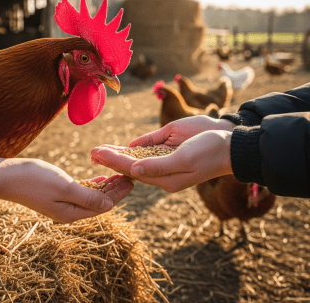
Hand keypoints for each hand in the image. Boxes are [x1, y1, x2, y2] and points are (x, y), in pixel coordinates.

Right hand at [2, 160, 134, 222]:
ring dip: (106, 186)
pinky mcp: (58, 193)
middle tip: (130, 176)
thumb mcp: (64, 188)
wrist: (8, 176)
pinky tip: (101, 177)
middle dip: (115, 190)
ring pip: (92, 195)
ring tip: (120, 175)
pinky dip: (93, 184)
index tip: (132, 182)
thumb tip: (109, 205)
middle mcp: (69, 211)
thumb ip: (87, 197)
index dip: (118, 194)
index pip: (102, 206)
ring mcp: (63, 202)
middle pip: (99, 201)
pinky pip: (82, 190)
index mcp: (71, 213)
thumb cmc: (34, 180)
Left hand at [91, 118, 233, 192]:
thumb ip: (159, 166)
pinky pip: (146, 150)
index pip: (132, 170)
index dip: (113, 161)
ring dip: (117, 154)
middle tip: (92, 152)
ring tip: (99, 150)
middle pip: (130, 166)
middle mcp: (162, 171)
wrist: (230, 143)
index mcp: (165, 178)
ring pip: (136, 159)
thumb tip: (133, 170)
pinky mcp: (169, 150)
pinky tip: (119, 148)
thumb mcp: (185, 159)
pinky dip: (131, 149)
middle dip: (110, 159)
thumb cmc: (210, 150)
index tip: (97, 154)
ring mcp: (165, 160)